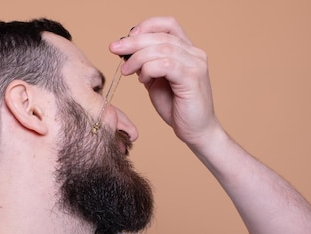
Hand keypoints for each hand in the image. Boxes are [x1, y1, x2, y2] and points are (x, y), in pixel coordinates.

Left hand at [109, 17, 220, 146]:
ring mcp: (196, 65)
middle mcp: (195, 54)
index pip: (168, 25)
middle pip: (161, 36)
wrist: (195, 131)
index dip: (146, 26)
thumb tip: (127, 52)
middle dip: (133, 41)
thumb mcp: (156, 82)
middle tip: (114, 49)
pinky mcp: (192, 79)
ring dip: (138, 58)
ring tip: (126, 71)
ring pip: (161, 49)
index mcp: (187, 51)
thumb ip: (146, 66)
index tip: (127, 37)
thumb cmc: (177, 107)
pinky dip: (149, 69)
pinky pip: (165, 65)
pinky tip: (142, 80)